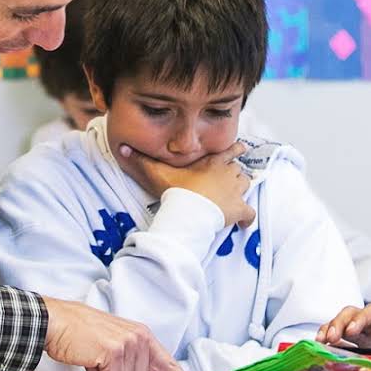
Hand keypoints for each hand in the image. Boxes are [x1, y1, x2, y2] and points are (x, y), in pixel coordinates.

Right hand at [43, 296, 188, 370]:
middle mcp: (140, 337)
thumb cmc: (80, 332)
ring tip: (95, 358)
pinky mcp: (115, 352)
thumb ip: (137, 357)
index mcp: (142, 334)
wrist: (57, 322)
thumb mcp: (115, 340)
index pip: (167, 361)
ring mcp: (129, 344)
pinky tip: (91, 360)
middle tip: (103, 362)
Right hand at [118, 143, 254, 226]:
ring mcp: (235, 192)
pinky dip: (247, 218)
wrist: (189, 210)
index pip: (231, 150)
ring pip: (246, 185)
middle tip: (228, 179)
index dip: (235, 149)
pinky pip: (249, 214)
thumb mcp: (158, 172)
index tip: (239, 149)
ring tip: (233, 196)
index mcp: (213, 162)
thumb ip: (141, 160)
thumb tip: (122, 147)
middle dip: (234, 173)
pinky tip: (242, 224)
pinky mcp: (239, 210)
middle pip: (238, 169)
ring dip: (241, 190)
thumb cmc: (176, 189)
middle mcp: (228, 173)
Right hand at [316, 288, 370, 352]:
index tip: (352, 331)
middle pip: (353, 315)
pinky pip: (345, 344)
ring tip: (321, 342)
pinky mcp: (365, 353)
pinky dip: (331, 344)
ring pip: (345, 327)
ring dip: (330, 330)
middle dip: (339, 322)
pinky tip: (323, 349)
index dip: (360, 319)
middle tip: (330, 338)